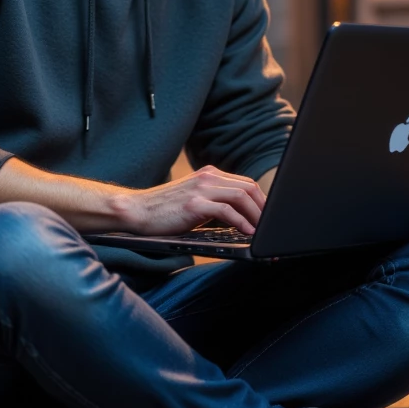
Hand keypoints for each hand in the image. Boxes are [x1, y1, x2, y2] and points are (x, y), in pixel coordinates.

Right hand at [111, 166, 265, 236]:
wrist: (137, 210)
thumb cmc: (165, 209)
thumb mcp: (194, 198)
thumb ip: (215, 199)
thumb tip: (241, 216)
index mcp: (209, 174)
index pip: (246, 183)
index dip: (262, 201)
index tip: (269, 217)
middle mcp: (207, 177)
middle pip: (248, 188)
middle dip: (264, 208)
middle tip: (271, 226)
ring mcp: (200, 189)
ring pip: (241, 197)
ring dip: (257, 215)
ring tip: (262, 230)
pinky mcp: (194, 204)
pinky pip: (226, 211)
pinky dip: (241, 221)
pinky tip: (246, 232)